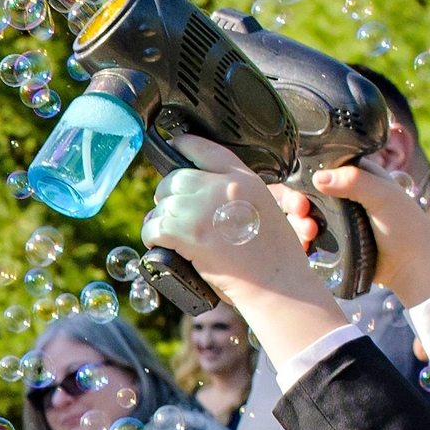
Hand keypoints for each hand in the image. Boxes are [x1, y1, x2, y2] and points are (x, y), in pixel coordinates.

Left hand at [145, 140, 333, 304]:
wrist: (277, 283)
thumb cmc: (274, 255)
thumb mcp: (266, 207)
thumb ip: (234, 193)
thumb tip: (193, 194)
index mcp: (245, 178)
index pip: (205, 148)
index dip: (183, 145)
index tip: (173, 147)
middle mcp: (223, 187)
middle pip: (176, 178)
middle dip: (168, 196)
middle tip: (173, 215)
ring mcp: (203, 208)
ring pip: (162, 205)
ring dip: (161, 221)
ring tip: (172, 237)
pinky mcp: (189, 232)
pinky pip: (154, 228)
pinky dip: (152, 239)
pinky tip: (163, 247)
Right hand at [304, 159, 429, 304]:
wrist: (412, 267)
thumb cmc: (406, 226)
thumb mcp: (384, 195)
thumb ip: (355, 181)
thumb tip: (319, 178)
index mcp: (354, 177)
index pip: (319, 169)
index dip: (304, 178)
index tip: (304, 193)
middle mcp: (341, 197)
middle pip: (303, 194)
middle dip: (295, 203)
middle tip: (303, 213)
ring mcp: (335, 221)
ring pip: (301, 218)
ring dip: (297, 224)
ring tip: (310, 234)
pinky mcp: (331, 244)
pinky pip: (305, 240)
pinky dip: (299, 242)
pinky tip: (305, 247)